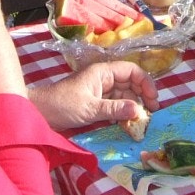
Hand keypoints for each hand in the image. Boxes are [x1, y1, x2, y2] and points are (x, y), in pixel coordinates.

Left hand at [27, 61, 159, 131]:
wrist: (40, 112)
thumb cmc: (62, 105)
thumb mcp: (90, 108)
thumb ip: (115, 109)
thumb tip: (139, 111)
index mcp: (103, 72)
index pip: (131, 70)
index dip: (145, 83)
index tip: (154, 99)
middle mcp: (103, 79)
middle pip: (130, 83)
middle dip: (142, 97)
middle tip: (152, 114)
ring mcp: (100, 91)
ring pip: (123, 96)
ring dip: (133, 107)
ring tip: (141, 122)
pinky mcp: (95, 103)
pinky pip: (115, 105)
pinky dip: (122, 113)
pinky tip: (127, 124)